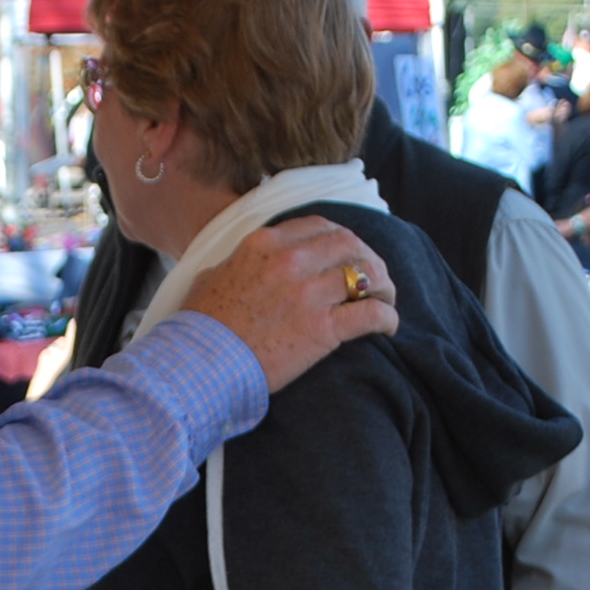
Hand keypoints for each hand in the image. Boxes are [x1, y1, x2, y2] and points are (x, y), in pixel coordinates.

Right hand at [180, 214, 398, 391]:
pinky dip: (386, 317)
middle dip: (368, 256)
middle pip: (349, 244)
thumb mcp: (211, 277)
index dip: (341, 237)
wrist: (200, 364)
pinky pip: (370, 314)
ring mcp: (309, 293)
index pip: (319, 226)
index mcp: (264, 243)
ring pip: (367, 275)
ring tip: (386, 298)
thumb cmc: (200, 326)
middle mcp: (291, 260)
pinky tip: (388, 326)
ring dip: (383, 285)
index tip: (347, 251)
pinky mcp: (322, 328)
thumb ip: (234, 263)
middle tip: (373, 275)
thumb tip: (238, 264)